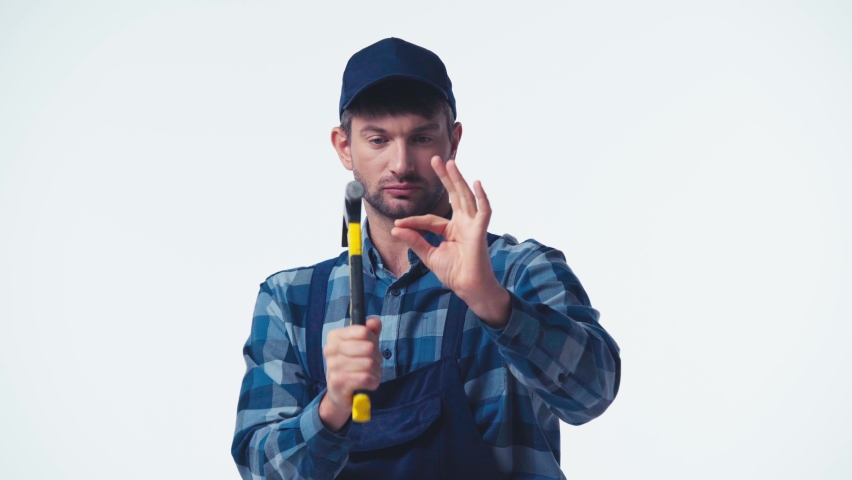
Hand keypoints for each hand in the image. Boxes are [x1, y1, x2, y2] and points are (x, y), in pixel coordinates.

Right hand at [319, 317, 381, 431]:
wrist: (340, 393)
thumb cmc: (354, 366)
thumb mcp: (364, 345)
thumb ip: (371, 331)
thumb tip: (375, 321)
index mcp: (335, 336)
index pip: (364, 331)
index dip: (373, 341)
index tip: (370, 348)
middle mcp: (330, 349)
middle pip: (369, 347)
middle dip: (377, 358)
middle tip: (372, 365)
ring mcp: (333, 365)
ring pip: (369, 363)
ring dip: (376, 372)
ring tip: (370, 375)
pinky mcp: (338, 382)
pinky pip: (366, 378)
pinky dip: (373, 382)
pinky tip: (368, 384)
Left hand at [391, 157, 510, 326]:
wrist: (468, 289)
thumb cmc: (454, 273)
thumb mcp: (428, 255)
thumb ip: (415, 240)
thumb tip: (396, 228)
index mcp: (452, 229)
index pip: (430, 219)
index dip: (414, 221)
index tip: (399, 224)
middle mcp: (463, 223)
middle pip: (453, 195)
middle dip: (445, 177)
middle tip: (435, 159)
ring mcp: (472, 226)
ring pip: (466, 197)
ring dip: (458, 179)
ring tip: (450, 163)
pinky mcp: (479, 232)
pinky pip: (483, 211)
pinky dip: (482, 197)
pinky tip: (477, 183)